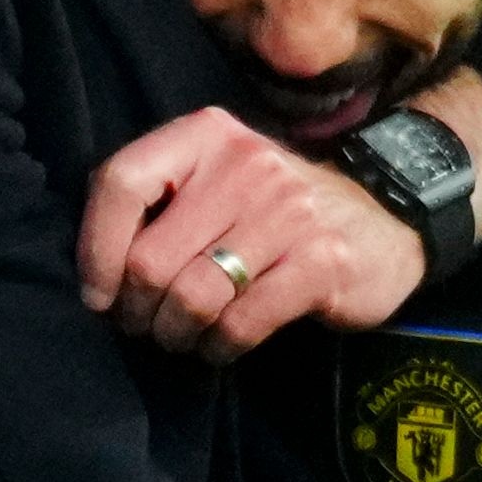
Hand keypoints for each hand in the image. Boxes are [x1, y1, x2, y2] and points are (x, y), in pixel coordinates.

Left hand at [78, 108, 422, 360]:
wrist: (386, 218)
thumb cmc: (275, 209)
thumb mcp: (216, 180)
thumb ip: (158, 204)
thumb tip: (95, 277)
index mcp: (207, 134)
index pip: (121, 182)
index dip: (95, 250)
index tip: (100, 294)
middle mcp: (246, 163)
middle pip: (150, 258)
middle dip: (138, 310)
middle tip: (148, 325)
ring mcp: (289, 212)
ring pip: (192, 297)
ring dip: (176, 334)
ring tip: (183, 336)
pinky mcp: (321, 262)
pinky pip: (239, 324)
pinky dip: (218, 347)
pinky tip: (221, 345)